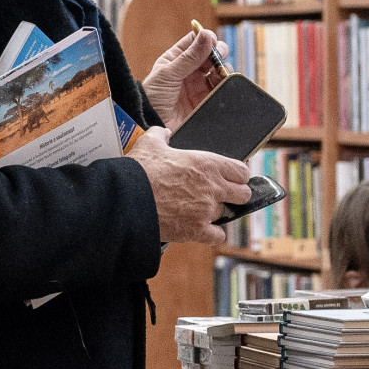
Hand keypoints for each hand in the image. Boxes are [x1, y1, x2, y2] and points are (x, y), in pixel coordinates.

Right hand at [128, 127, 253, 244]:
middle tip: (219, 196)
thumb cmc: (138, 171)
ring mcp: (206, 210)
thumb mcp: (149, 144)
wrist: (125, 199)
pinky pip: (218, 236)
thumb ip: (161, 135)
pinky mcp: (197, 230)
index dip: (237, 176)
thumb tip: (164, 132)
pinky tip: (201, 229)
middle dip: (234, 196)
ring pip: (227, 215)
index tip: (230, 179)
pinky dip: (211, 234)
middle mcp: (212, 187)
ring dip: (215, 214)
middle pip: (243, 195)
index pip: (241, 171)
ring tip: (199, 211)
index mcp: (207, 163)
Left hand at [142, 27, 223, 129]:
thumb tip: (207, 34)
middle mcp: (190, 71)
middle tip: (218, 55)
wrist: (152, 125)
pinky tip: (223, 82)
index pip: (195, 41)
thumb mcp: (168, 74)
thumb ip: (189, 56)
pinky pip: (222, 88)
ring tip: (219, 71)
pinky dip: (226, 83)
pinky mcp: (207, 100)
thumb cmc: (152, 98)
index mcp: (176, 59)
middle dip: (218, 51)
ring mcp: (199, 85)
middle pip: (211, 54)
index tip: (211, 39)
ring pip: (219, 70)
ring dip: (223, 67)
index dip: (205, 37)